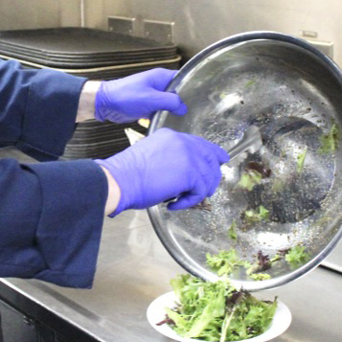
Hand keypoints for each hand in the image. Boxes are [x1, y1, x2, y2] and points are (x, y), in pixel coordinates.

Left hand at [94, 68, 186, 123]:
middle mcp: (159, 85)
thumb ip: (170, 102)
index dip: (192, 88)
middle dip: (183, 103)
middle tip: (195, 114)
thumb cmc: (127, 96)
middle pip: (177, 93)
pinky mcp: (147, 106)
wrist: (106, 103)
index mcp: (162, 77)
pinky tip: (169, 124)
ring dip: (173, 111)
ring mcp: (153, 95)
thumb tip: (184, 108)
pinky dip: (163, 116)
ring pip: (169, 104)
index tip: (201, 100)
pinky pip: (160, 111)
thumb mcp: (152, 98)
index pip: (183, 79)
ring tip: (185, 121)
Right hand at [98, 128, 229, 213]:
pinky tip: (175, 204)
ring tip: (184, 200)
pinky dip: (189, 202)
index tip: (221, 161)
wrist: (121, 180)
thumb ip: (169, 157)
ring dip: (198, 192)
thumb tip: (181, 173)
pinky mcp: (190, 174)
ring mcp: (188, 157)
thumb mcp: (151, 155)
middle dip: (212, 176)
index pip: (200, 143)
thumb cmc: (128, 174)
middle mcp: (183, 142)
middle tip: (206, 190)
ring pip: (207, 177)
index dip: (213, 154)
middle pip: (210, 158)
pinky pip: (200, 191)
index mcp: (172, 136)